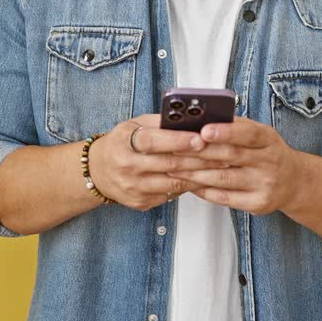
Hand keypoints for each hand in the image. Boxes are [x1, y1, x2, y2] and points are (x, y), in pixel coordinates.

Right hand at [88, 113, 234, 210]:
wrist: (98, 171)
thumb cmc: (122, 143)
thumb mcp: (134, 125)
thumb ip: (159, 123)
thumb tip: (191, 118)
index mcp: (124, 142)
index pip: (153, 141)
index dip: (177, 140)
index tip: (200, 139)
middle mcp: (127, 166)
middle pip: (168, 164)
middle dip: (199, 159)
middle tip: (223, 153)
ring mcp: (133, 187)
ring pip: (174, 183)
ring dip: (199, 175)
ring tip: (220, 167)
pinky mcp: (140, 202)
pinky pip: (170, 195)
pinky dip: (188, 186)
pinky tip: (203, 179)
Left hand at [165, 116, 302, 214]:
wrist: (293, 182)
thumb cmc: (268, 153)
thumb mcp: (261, 135)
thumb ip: (236, 127)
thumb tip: (202, 119)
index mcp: (269, 140)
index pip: (248, 133)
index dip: (225, 132)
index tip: (203, 130)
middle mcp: (269, 162)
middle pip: (230, 156)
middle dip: (199, 152)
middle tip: (174, 148)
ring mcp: (264, 185)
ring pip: (223, 179)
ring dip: (195, 173)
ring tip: (174, 167)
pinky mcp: (258, 203)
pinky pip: (225, 197)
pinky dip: (204, 190)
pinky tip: (190, 184)